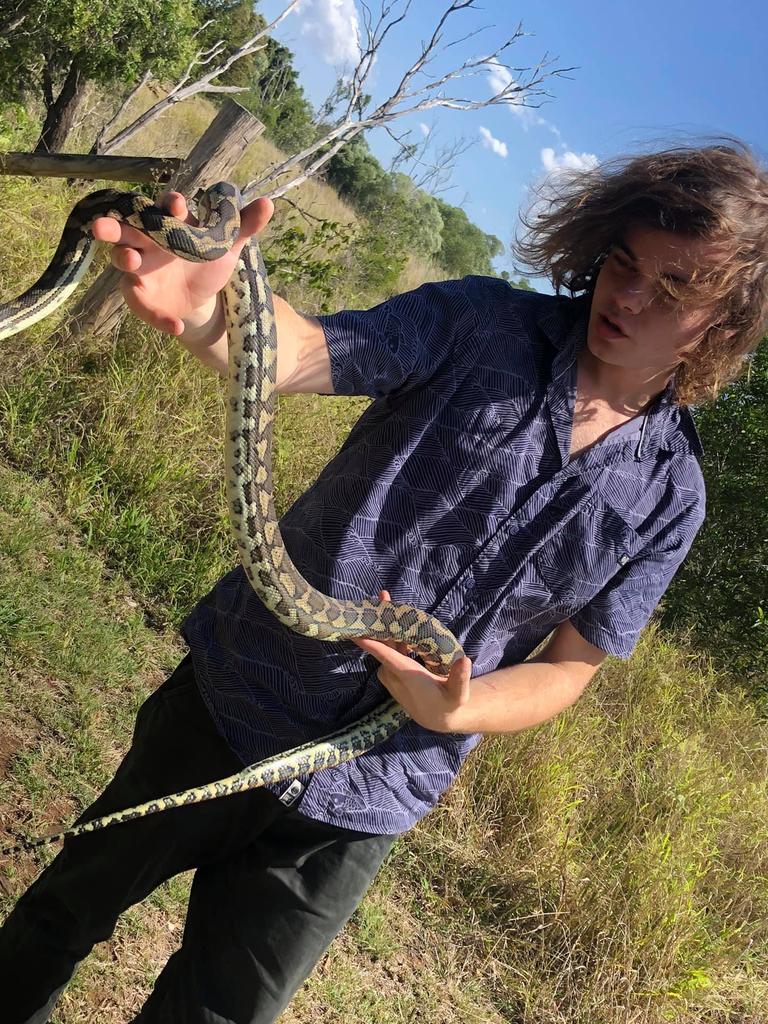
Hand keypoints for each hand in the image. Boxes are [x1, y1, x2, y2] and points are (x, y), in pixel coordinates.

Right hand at [90, 190, 273, 336]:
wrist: (202, 296)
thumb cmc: (207, 259)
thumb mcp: (227, 245)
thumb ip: (243, 226)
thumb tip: (268, 204)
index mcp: (169, 224)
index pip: (165, 208)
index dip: (170, 205)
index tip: (178, 205)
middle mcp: (147, 242)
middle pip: (127, 229)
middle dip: (114, 226)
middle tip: (101, 224)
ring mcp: (139, 269)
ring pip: (122, 260)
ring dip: (123, 258)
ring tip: (131, 261)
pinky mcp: (140, 297)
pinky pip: (144, 307)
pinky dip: (159, 318)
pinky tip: (175, 326)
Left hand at [352, 590, 471, 732]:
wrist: (436, 717)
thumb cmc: (449, 703)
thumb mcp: (459, 694)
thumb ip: (460, 678)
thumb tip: (465, 660)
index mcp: (407, 675)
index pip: (386, 656)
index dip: (371, 643)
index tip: (356, 630)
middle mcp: (394, 673)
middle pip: (382, 644)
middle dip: (379, 621)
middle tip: (381, 595)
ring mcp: (391, 671)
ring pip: (385, 644)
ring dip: (384, 624)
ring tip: (385, 599)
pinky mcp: (392, 670)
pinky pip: (387, 648)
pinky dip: (389, 634)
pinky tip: (391, 617)